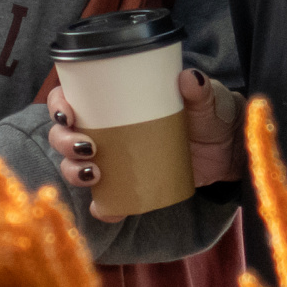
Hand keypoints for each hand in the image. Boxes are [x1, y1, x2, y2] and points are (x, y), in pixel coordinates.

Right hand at [42, 70, 232, 223]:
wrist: (228, 148)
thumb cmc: (209, 113)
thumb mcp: (205, 99)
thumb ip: (199, 89)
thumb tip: (189, 79)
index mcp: (112, 101)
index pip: (70, 97)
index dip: (58, 105)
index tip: (68, 114)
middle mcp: (106, 129)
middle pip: (64, 135)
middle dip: (64, 143)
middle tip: (87, 148)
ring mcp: (115, 158)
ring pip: (75, 166)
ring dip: (73, 171)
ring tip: (95, 173)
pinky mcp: (128, 185)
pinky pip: (105, 199)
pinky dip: (101, 206)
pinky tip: (105, 208)